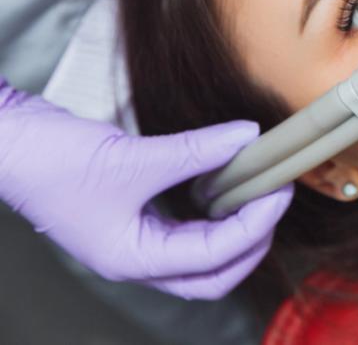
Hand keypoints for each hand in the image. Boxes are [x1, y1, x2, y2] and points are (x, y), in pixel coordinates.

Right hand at [0, 79, 291, 299]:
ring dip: (235, 227)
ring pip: (201, 252)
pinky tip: (225, 181)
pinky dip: (212, 210)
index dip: (254, 225)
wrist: (11, 143)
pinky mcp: (134, 217)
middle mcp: (137, 259)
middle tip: (275, 199)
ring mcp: (135, 240)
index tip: (278, 190)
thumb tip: (247, 137)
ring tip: (259, 190)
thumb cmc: (55, 161)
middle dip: (252, 241)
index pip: (213, 256)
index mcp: (134, 260)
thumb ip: (196, 151)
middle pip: (213, 273)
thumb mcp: (135, 156)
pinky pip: (186, 225)